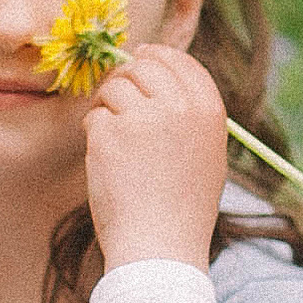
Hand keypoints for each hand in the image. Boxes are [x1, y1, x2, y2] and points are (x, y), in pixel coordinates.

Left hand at [82, 45, 225, 272]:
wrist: (160, 247)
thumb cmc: (182, 207)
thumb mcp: (206, 154)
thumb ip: (189, 112)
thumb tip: (157, 69)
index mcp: (208, 110)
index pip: (181, 61)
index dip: (158, 55)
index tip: (142, 57)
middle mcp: (178, 107)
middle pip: (142, 66)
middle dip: (125, 79)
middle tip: (117, 103)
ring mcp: (142, 117)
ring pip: (114, 88)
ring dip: (107, 108)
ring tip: (116, 144)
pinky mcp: (109, 133)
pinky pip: (94, 117)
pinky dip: (95, 136)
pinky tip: (107, 164)